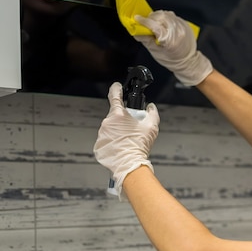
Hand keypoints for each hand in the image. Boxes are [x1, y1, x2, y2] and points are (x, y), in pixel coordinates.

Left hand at [93, 82, 159, 199]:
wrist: (129, 164)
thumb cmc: (139, 146)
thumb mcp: (151, 127)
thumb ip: (152, 113)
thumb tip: (151, 107)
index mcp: (118, 115)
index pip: (114, 95)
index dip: (116, 88)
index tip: (117, 86)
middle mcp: (107, 123)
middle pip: (115, 115)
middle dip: (123, 119)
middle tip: (132, 127)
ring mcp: (101, 134)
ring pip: (111, 128)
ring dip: (118, 131)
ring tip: (128, 140)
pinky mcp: (99, 144)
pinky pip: (107, 139)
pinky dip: (113, 141)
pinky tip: (121, 146)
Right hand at [134, 10, 212, 85]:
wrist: (188, 61)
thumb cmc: (172, 60)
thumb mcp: (155, 52)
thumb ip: (145, 39)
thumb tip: (136, 30)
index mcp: (170, 40)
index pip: (154, 25)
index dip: (144, 21)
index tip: (137, 19)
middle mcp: (178, 31)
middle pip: (160, 17)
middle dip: (151, 18)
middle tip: (146, 23)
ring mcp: (183, 26)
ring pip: (166, 14)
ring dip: (158, 17)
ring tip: (155, 24)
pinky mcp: (185, 24)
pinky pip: (172, 16)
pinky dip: (165, 18)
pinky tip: (163, 25)